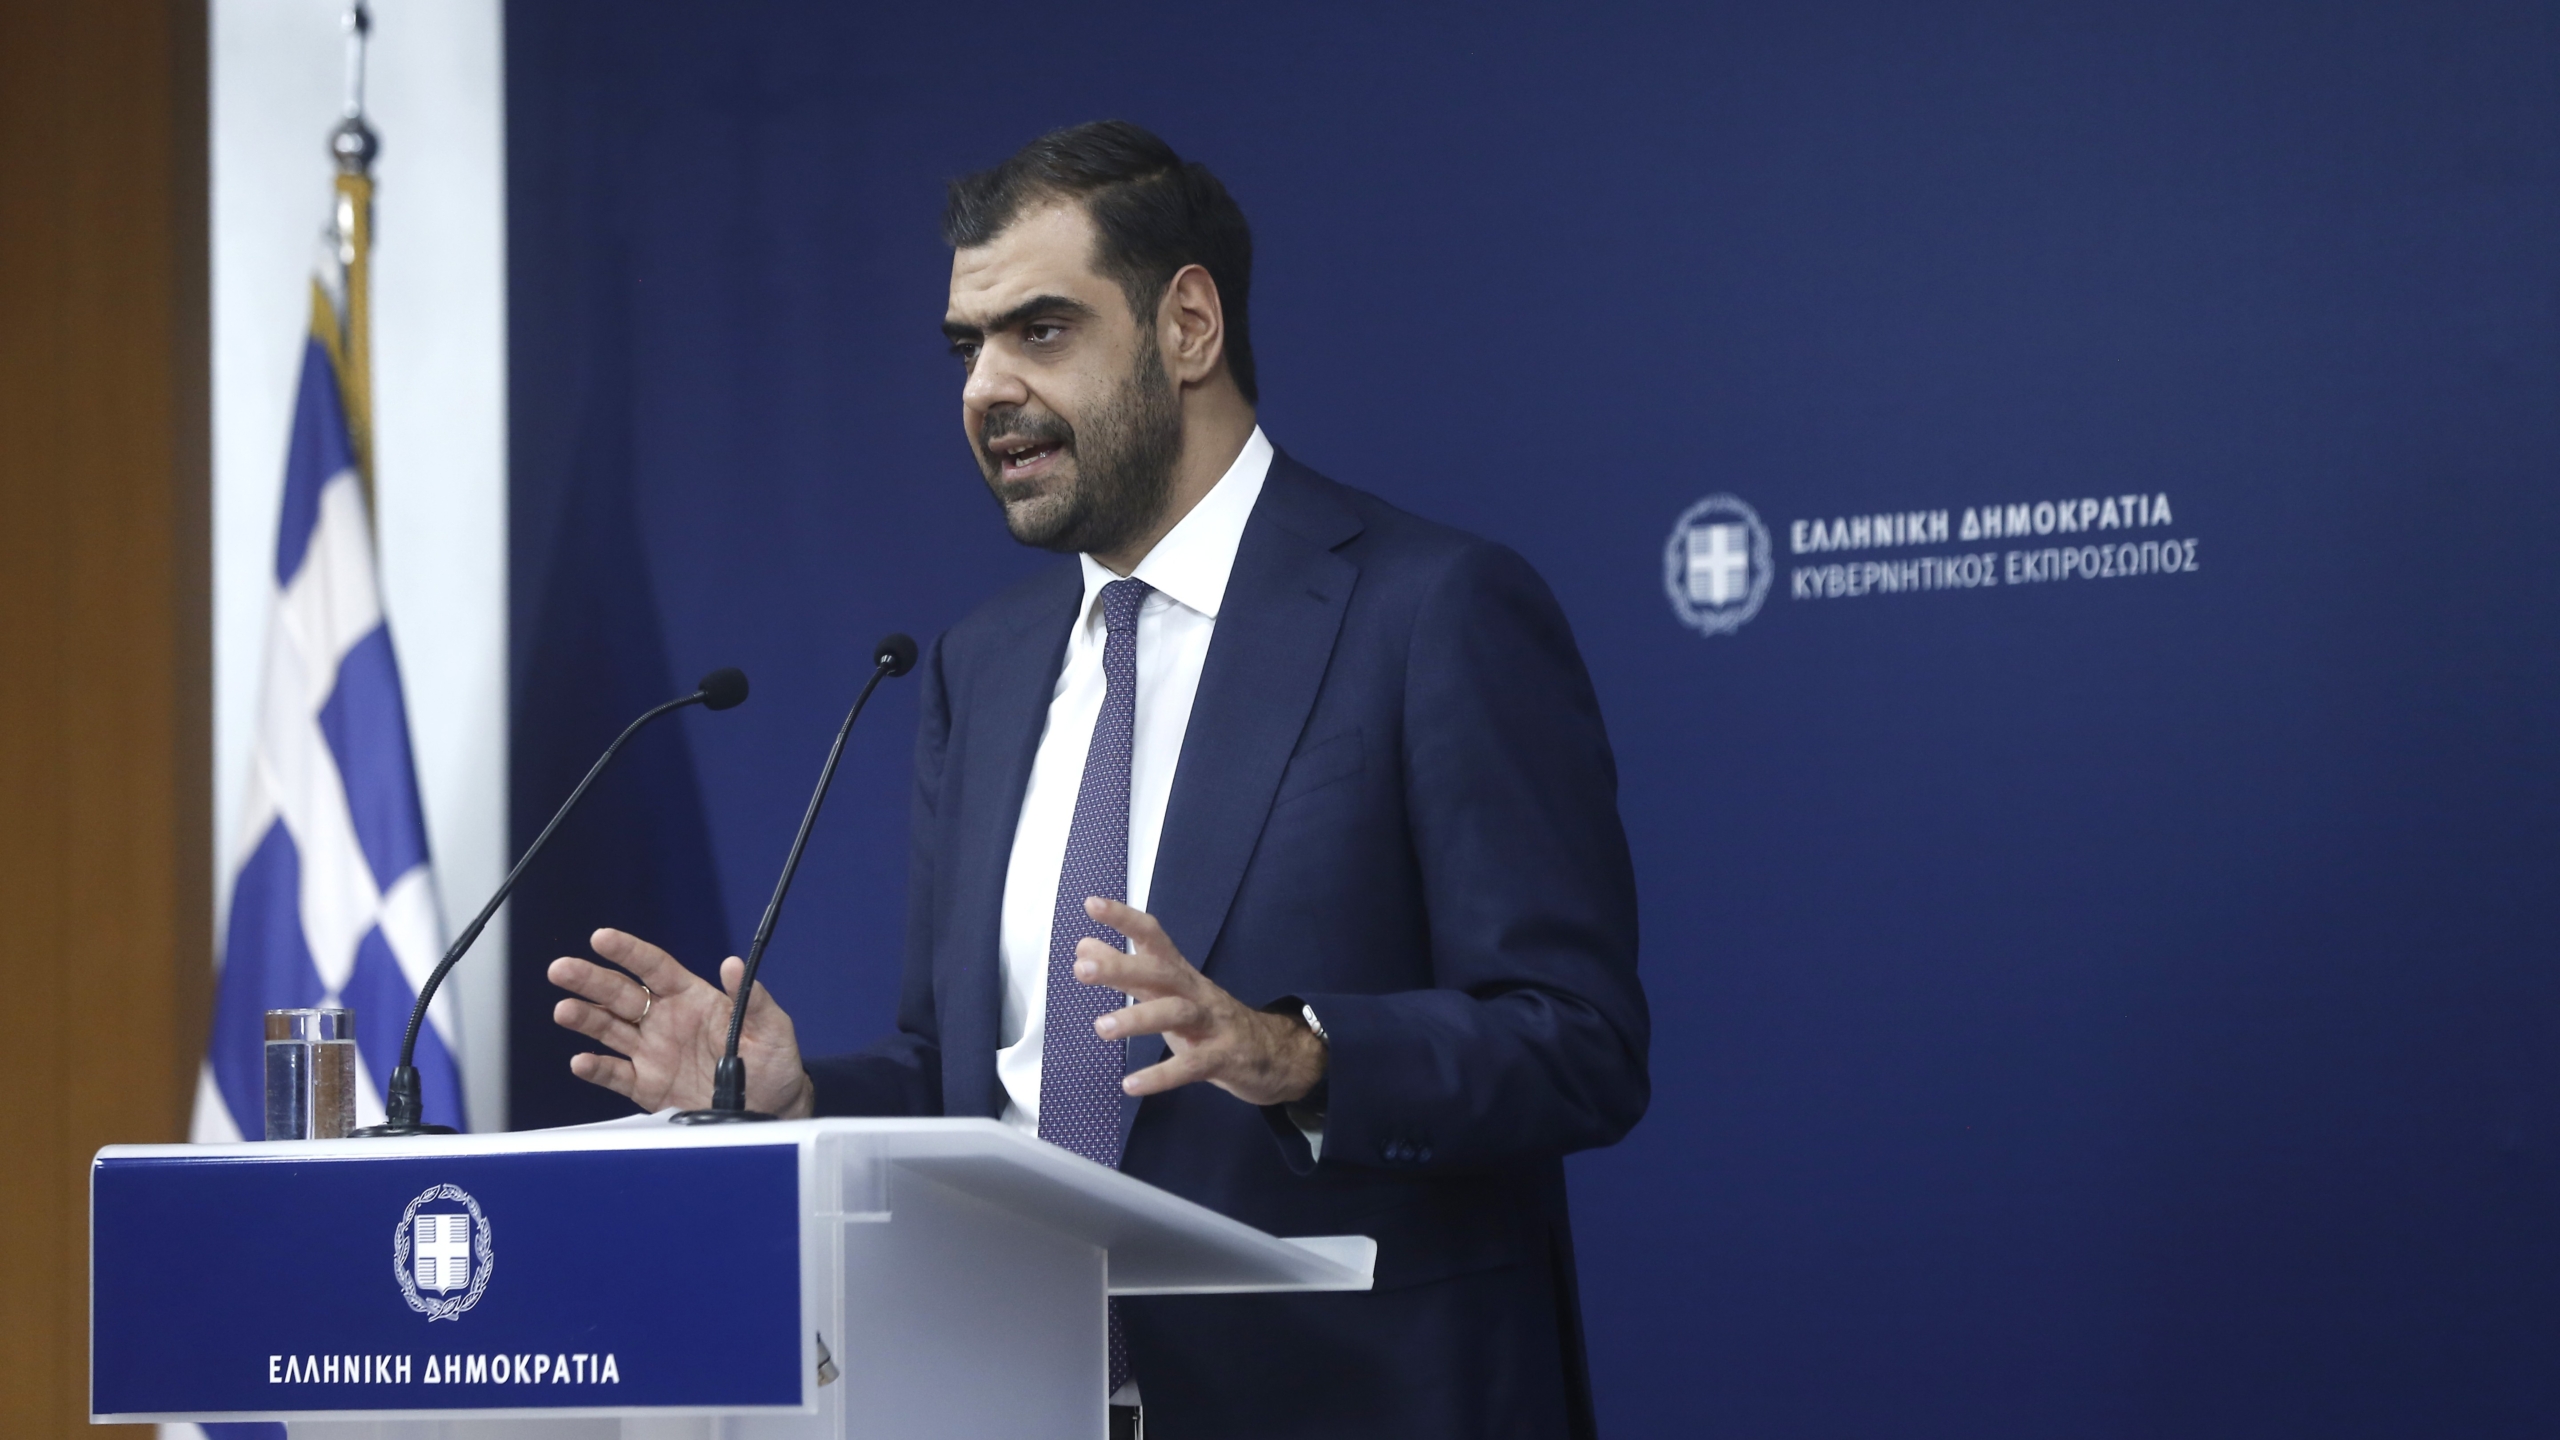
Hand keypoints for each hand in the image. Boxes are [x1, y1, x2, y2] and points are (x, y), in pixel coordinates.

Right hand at [549, 928, 814, 1117]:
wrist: (771, 1109)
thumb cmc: (774, 1063)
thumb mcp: (773, 1028)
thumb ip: (752, 998)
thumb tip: (732, 964)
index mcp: (693, 999)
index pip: (654, 968)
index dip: (628, 951)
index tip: (601, 937)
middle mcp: (666, 1021)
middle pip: (621, 994)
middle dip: (590, 980)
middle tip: (561, 969)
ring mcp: (653, 1052)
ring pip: (610, 1029)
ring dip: (585, 1018)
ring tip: (564, 1010)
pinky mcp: (648, 1086)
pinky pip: (616, 1074)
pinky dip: (596, 1068)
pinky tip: (581, 1061)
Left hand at [1074, 897, 1325, 1106]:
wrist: (1275, 1054)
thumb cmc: (1209, 1020)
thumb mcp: (1168, 993)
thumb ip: (1128, 973)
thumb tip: (1083, 948)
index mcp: (1180, 974)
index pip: (1153, 937)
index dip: (1124, 919)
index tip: (1091, 903)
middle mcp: (1195, 992)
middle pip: (1161, 972)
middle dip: (1122, 967)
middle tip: (1081, 969)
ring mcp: (1212, 1024)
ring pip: (1177, 1013)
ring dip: (1138, 1019)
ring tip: (1101, 1028)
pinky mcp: (1223, 1058)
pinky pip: (1191, 1066)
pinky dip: (1160, 1076)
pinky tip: (1130, 1085)